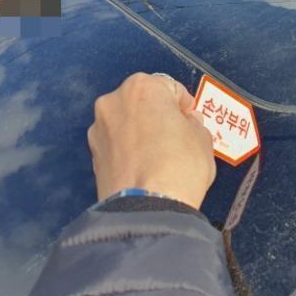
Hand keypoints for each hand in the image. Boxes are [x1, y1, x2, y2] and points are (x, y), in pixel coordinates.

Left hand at [89, 72, 215, 208]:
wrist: (149, 208)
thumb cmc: (178, 166)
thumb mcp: (202, 137)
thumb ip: (193, 122)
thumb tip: (186, 123)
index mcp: (142, 87)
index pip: (170, 87)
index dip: (184, 104)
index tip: (191, 117)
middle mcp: (114, 101)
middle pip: (143, 102)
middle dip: (159, 116)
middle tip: (177, 135)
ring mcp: (99, 129)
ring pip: (127, 124)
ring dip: (142, 133)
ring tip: (161, 155)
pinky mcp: (93, 156)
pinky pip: (117, 146)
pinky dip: (130, 151)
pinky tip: (146, 167)